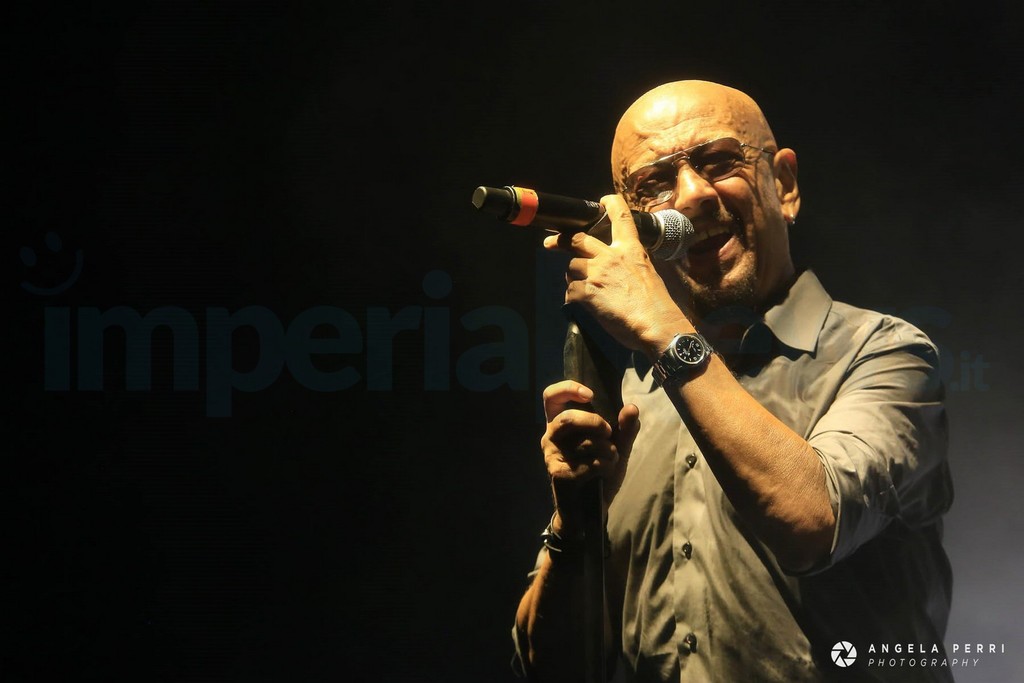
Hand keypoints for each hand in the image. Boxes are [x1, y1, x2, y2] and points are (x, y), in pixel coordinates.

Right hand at [540, 380, 640, 533]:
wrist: (591, 510)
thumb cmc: (599, 474)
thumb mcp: (617, 448)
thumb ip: (625, 429)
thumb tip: (632, 408)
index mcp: (561, 424)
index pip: (551, 396)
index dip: (567, 389)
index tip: (590, 395)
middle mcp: (550, 436)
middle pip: (567, 418)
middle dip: (595, 423)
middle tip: (609, 433)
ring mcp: (551, 456)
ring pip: (582, 442)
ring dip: (607, 450)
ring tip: (612, 458)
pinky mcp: (558, 473)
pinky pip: (587, 464)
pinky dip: (605, 466)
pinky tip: (605, 473)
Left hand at [543, 194, 689, 356]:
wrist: (655, 324)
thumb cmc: (656, 304)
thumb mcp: (648, 273)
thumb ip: (629, 264)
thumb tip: (618, 269)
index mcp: (630, 249)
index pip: (620, 216)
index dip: (610, 204)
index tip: (602, 201)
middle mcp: (611, 256)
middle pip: (578, 239)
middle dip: (561, 240)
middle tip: (550, 243)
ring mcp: (597, 273)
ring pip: (571, 267)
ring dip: (573, 277)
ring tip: (585, 290)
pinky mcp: (586, 291)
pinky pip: (570, 290)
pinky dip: (574, 297)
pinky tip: (584, 304)